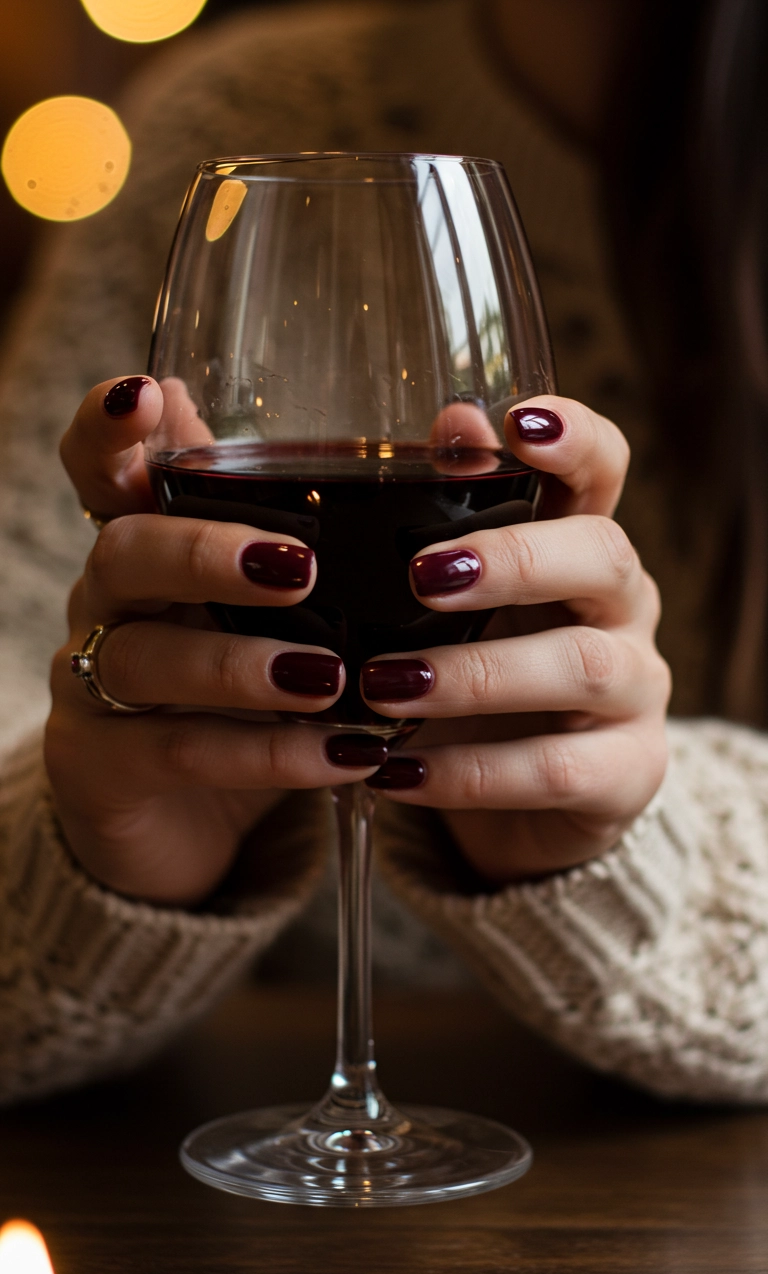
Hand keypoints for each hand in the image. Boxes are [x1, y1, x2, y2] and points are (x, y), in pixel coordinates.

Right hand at [46, 376, 387, 904]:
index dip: (108, 429)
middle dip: (206, 552)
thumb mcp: (289, 606)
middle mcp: (109, 603)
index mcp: (147, 542)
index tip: (148, 393)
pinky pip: (181, 752)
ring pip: (146, 659)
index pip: (101, 467)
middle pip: (125, 552)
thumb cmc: (248, 687)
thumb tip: (454, 431)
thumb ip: (348, 525)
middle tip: (299, 566)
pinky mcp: (109, 766)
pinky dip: (269, 754)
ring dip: (240, 666)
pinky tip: (346, 756)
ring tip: (328, 679)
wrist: (182, 824)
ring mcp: (96, 685)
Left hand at [360, 396, 670, 883]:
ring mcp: (635, 693)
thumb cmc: (483, 681)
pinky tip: (395, 775)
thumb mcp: (455, 607)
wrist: (527, 809)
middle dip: (514, 560)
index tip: (517, 422)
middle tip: (422, 576)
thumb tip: (450, 424)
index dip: (573, 440)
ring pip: (578, 667)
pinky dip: (470, 775)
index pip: (603, 472)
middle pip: (602, 556)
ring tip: (385, 687)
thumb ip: (448, 523)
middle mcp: (624, 610)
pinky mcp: (624, 776)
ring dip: (476, 676)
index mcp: (580, 551)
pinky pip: (554, 771)